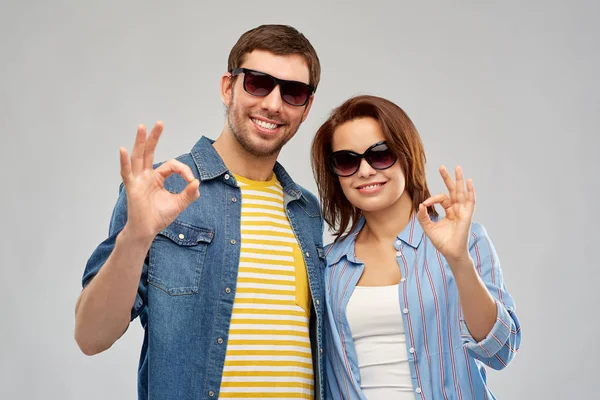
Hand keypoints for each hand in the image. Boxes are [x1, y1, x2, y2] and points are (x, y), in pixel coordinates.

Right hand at [119, 122, 199, 240]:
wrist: (147, 230)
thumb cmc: (159, 217)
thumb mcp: (179, 204)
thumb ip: (189, 193)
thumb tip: (197, 182)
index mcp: (157, 177)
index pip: (171, 165)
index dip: (184, 171)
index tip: (192, 182)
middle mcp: (146, 175)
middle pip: (149, 152)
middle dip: (155, 137)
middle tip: (160, 123)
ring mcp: (138, 180)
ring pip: (138, 157)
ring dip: (141, 142)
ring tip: (142, 127)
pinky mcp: (132, 187)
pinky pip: (127, 172)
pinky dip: (124, 161)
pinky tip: (123, 150)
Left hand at [416, 166, 474, 265]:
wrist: (451, 252)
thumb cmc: (442, 242)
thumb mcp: (428, 228)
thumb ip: (423, 216)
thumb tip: (421, 205)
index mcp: (449, 211)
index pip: (441, 198)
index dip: (432, 199)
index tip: (425, 203)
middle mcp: (456, 210)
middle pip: (452, 190)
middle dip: (448, 178)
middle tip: (442, 167)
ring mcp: (462, 212)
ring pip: (461, 193)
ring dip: (459, 180)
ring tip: (457, 168)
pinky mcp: (467, 215)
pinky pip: (470, 201)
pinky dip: (470, 191)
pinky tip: (468, 182)